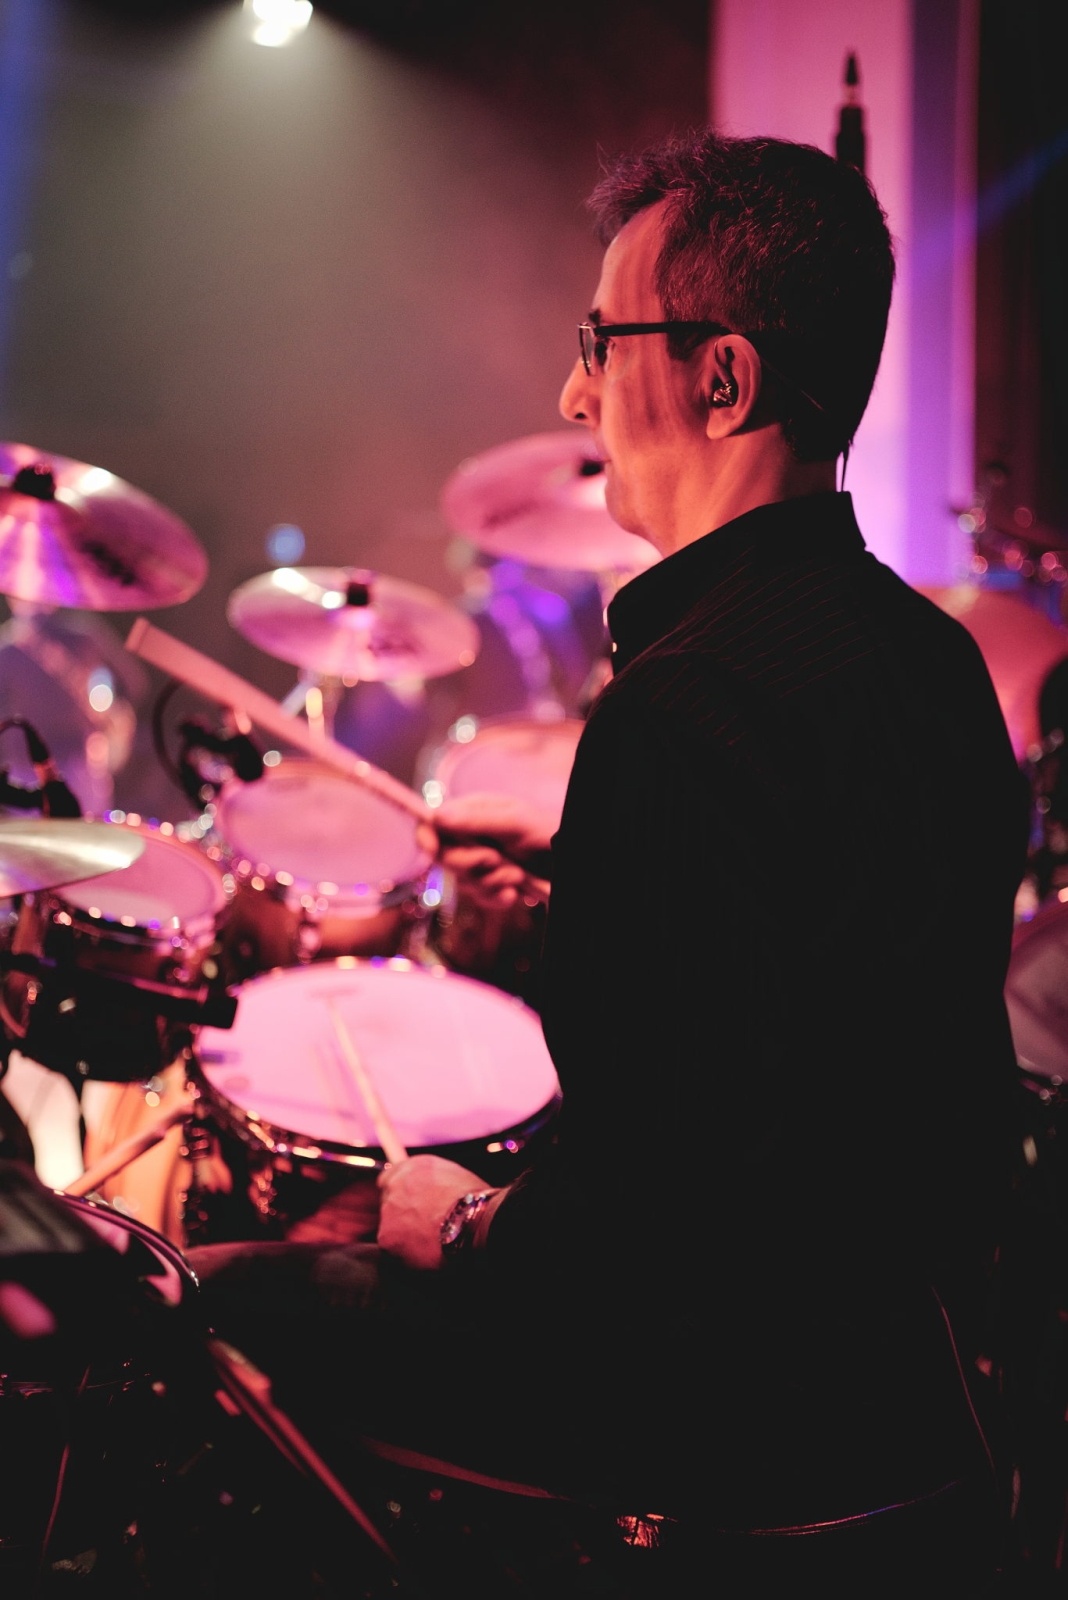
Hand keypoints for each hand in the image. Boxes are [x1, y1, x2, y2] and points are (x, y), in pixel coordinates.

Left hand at [377, 1154, 496, 1269]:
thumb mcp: (456, 1178)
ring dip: (404, 1238)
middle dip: (402, 1218)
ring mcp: (388, 1210)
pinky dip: (405, 1258)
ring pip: (390, 1229)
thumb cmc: (476, 1203)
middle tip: (423, 1231)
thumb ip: (433, 1184)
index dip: (401, 1196)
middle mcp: (396, 1184)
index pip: (390, 1179)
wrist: (476, 1222)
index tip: (409, 1209)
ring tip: (430, 1247)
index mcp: (414, 1167)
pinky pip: (392, 1251)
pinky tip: (426, 1257)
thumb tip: (431, 1195)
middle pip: (388, 1204)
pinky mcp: (386, 1238)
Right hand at [417, 792, 554, 911]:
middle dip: (469, 863)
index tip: (431, 849)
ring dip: (492, 881)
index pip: (434, 824)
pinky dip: (498, 897)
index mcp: (474, 813)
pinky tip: (515, 892)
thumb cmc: (548, 833)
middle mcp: (473, 837)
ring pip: (463, 882)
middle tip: (495, 859)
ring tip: (517, 874)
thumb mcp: (514, 822)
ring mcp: (482, 863)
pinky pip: (481, 899)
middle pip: (444, 858)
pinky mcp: (493, 886)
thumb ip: (476, 820)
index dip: (427, 837)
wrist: (573, 864)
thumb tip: (437, 816)